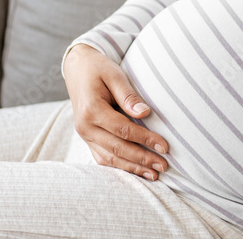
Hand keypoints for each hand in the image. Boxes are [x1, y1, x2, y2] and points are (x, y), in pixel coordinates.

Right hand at [63, 44, 168, 179]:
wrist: (77, 69)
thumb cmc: (99, 69)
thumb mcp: (115, 75)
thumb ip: (128, 95)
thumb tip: (145, 114)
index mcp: (91, 110)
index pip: (123, 130)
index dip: (145, 139)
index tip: (165, 146)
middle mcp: (85, 127)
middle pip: (117, 148)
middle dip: (142, 159)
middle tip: (164, 166)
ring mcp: (84, 135)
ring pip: (110, 158)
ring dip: (132, 168)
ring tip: (154, 174)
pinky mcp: (87, 139)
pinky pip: (102, 158)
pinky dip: (119, 167)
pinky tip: (135, 172)